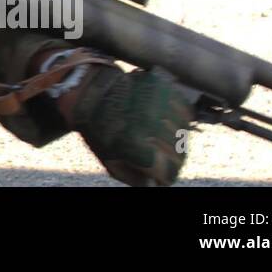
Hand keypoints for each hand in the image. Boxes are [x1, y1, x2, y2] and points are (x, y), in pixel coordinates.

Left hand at [70, 67, 194, 186]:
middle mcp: (150, 124)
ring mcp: (156, 103)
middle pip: (179, 154)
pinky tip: (166, 120)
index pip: (168, 171)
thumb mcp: (111, 160)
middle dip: (171, 159)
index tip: (162, 174)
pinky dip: (179, 117)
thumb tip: (156, 184)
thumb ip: (134, 177)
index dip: (165, 176)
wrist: (88, 92)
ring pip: (183, 132)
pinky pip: (183, 109)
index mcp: (135, 146)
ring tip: (161, 137)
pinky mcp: (160, 86)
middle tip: (162, 156)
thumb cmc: (98, 129)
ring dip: (175, 138)